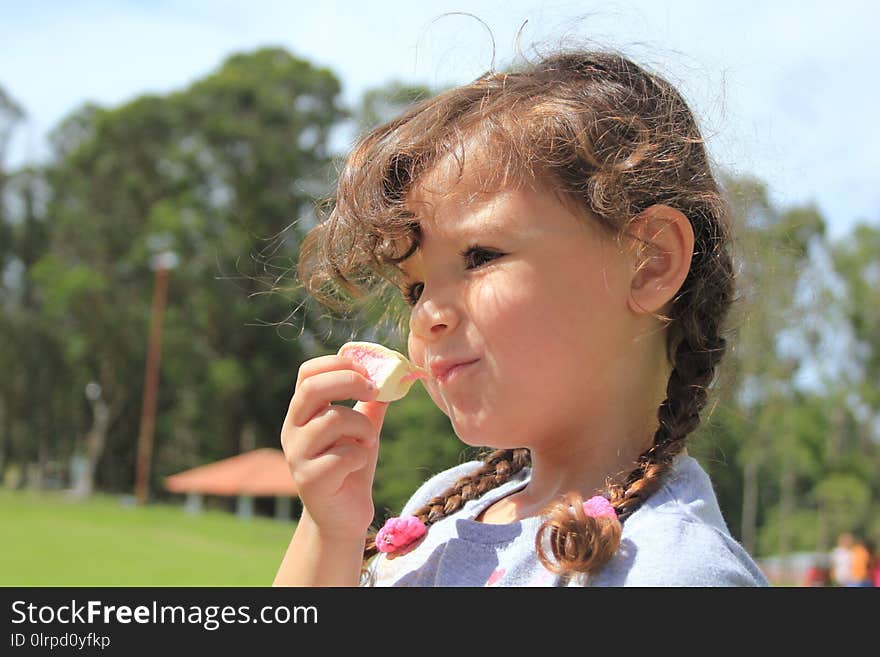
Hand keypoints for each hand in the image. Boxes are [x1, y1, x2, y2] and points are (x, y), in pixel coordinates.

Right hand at [281, 354, 389, 540]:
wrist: (342, 516)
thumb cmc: (350, 467)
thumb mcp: (362, 429)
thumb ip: (371, 403)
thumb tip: (391, 374)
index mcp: (302, 412)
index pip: (306, 373)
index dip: (336, 363)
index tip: (366, 370)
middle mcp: (292, 430)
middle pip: (312, 388)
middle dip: (349, 382)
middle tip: (374, 390)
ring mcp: (297, 456)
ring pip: (333, 420)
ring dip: (362, 427)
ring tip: (367, 441)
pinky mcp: (309, 480)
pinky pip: (343, 455)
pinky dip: (360, 456)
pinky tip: (357, 466)